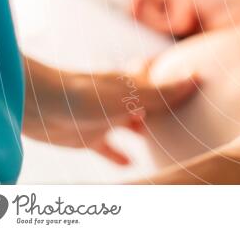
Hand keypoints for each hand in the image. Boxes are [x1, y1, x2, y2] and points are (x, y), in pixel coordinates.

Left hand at [23, 57, 198, 164]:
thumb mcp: (131, 95)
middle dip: (162, 112)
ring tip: (162, 144)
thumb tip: (196, 75)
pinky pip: (109, 148)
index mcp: (133, 83)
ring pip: (130, 126)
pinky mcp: (90, 136)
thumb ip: (164, 92)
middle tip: (183, 123)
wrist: (41, 106)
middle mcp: (121, 99)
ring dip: (142, 132)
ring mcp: (106, 118)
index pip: (161, 83)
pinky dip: (119, 156)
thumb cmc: (87, 94)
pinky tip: (131, 164)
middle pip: (147, 105)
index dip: (176, 85)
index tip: (198, 89)